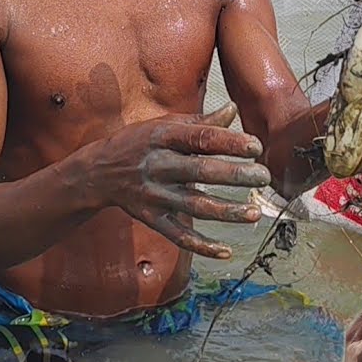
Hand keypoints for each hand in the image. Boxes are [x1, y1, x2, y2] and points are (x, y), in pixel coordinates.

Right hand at [83, 102, 271, 259]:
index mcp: (162, 137)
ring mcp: (153, 194)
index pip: (199, 139)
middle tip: (264, 177)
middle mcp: (157, 166)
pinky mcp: (151, 218)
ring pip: (194, 206)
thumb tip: (235, 109)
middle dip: (234, 175)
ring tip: (254, 214)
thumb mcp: (163, 125)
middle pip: (200, 172)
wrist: (97, 173)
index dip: (229, 142)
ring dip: (226, 212)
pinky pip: (178, 235)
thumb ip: (200, 122)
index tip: (256, 147)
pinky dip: (201, 245)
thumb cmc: (139, 143)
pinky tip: (225, 251)